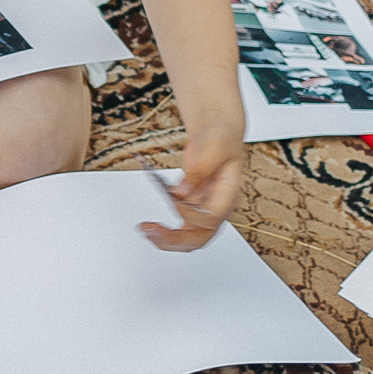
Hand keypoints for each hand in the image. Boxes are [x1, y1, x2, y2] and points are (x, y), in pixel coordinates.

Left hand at [139, 128, 243, 252]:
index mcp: (227, 196)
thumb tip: (181, 193)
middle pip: (199, 238)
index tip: (175, 200)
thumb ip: (198, 170)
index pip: (210, 219)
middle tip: (151, 232)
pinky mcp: (190, 206)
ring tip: (145, 228)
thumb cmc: (220, 140)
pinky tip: (149, 224)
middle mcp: (216, 207)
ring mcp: (203, 209)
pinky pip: (178, 225)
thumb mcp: (213, 148)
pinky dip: (163, 228)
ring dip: (166, 238)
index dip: (190, 215)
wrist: (216, 133)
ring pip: (187, 237)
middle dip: (175, 240)